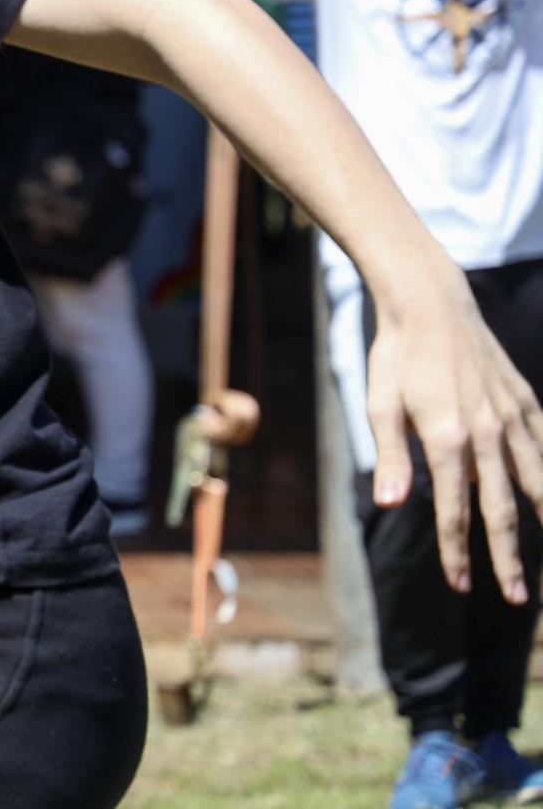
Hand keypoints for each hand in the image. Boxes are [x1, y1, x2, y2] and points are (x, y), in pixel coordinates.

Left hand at [366, 279, 542, 602]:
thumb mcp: (378, 405)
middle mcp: (487, 431)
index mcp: (447, 437)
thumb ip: (391, 458)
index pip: (453, 509)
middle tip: (513, 598)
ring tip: (541, 563)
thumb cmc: (395, 358)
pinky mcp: (525, 402)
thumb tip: (392, 506)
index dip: (457, 551)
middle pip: (503, 508)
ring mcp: (512, 416)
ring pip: (538, 482)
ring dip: (542, 524)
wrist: (430, 306)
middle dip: (508, 557)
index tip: (461, 585)